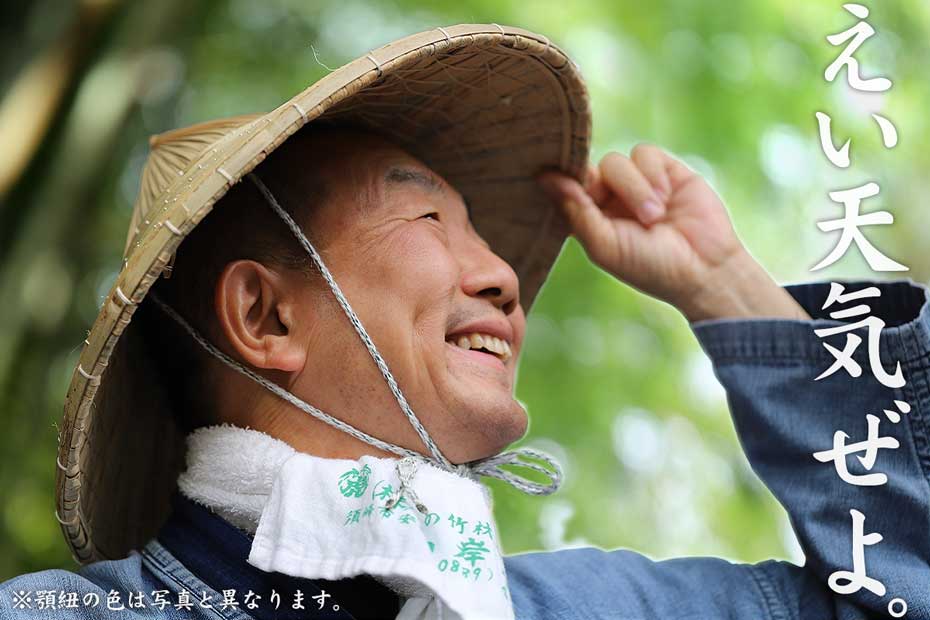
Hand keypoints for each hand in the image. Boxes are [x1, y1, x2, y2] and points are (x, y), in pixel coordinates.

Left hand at [538, 144, 809, 321]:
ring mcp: (637, 182)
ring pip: (615, 161)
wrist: (704, 268)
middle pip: (589, 170)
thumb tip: (543, 177)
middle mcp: (610, 197)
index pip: (565, 187)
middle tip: (622, 211)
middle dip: (605, 188)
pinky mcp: (665, 168)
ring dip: (635, 189)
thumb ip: (575, 211)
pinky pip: (644, 153)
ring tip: (654, 217)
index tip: (555, 175)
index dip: (563, 181)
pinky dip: (653, 176)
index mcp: (590, 217)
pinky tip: (666, 199)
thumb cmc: (649, 266)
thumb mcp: (604, 245)